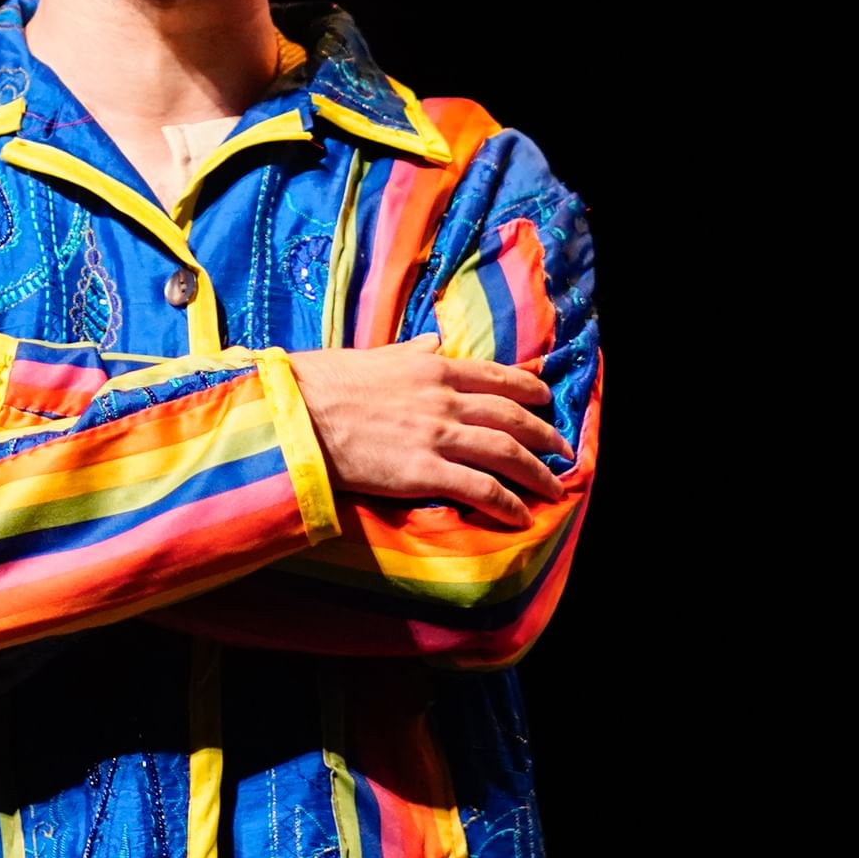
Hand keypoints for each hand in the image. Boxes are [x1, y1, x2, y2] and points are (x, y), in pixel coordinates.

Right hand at [286, 336, 573, 528]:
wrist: (296, 413)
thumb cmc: (322, 382)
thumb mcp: (372, 355)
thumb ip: (409, 351)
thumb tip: (433, 340)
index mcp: (431, 367)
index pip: (495, 377)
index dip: (527, 389)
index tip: (546, 399)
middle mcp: (444, 399)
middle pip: (511, 416)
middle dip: (544, 434)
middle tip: (562, 449)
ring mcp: (437, 435)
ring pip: (506, 453)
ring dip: (537, 472)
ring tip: (554, 488)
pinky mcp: (424, 473)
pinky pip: (481, 489)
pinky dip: (507, 504)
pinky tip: (521, 517)